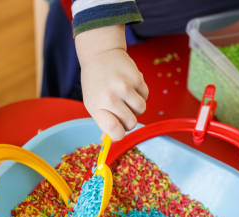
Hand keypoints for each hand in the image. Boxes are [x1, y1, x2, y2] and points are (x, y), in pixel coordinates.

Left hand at [75, 25, 148, 140]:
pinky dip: (140, 94)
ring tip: (126, 97)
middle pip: (131, 123)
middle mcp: (110, 96)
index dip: (119, 134)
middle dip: (129, 120)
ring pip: (141, 109)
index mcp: (96, 106)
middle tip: (122, 111)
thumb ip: (103, 122)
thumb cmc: (95, 83)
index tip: (118, 130)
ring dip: (136, 107)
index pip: (115, 131)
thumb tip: (109, 141)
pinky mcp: (136, 77)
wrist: (100, 54)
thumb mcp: (92, 103)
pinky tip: (130, 86)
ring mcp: (124, 86)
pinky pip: (146, 96)